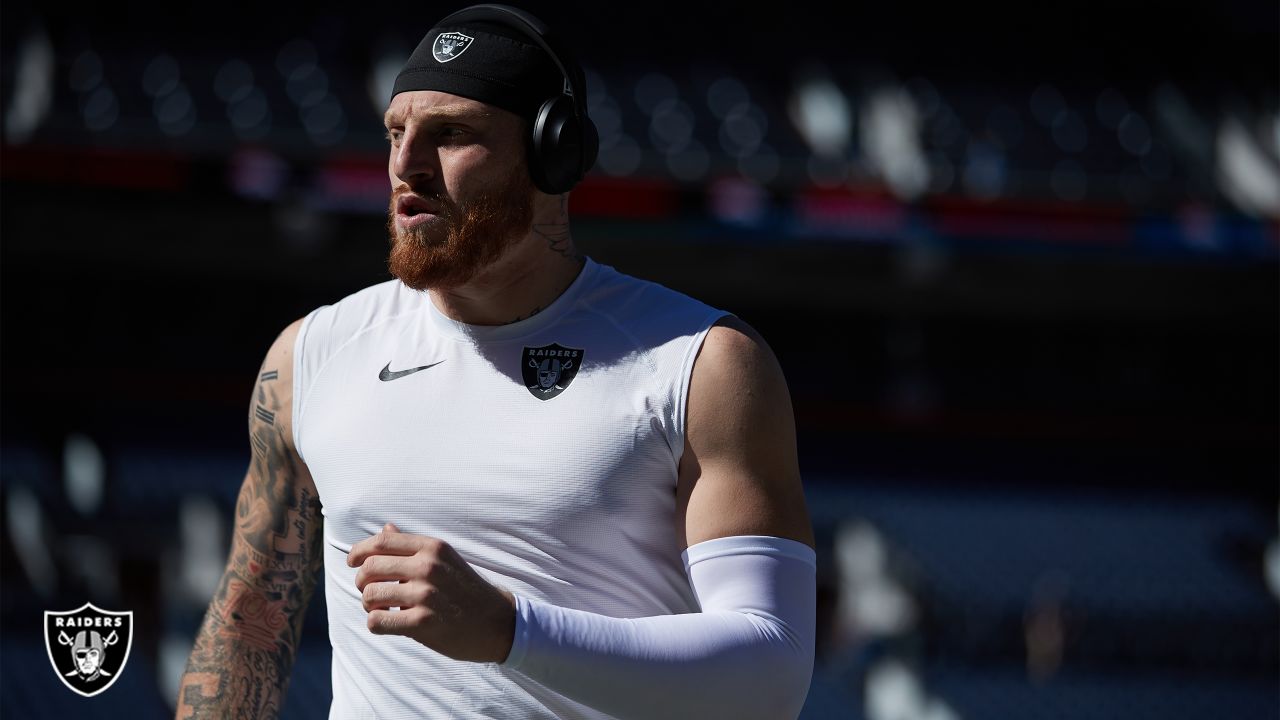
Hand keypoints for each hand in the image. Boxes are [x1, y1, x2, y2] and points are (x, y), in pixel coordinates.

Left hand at [348, 523, 515, 662]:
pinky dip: (376, 623)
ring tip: (382, 608)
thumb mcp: (445, 559)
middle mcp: (428, 567)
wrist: (497, 623)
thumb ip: (412, 546)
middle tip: (370, 591)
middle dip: (362, 581)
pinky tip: (389, 623)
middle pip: (370, 567)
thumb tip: (384, 528)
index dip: (359, 551)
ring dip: (369, 604)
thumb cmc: (466, 590)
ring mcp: (425, 595)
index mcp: (433, 547)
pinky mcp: (422, 623)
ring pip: (369, 595)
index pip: (381, 541)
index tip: (353, 562)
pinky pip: (377, 621)